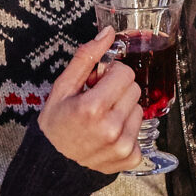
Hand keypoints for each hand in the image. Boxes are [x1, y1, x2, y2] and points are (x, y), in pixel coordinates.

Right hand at [38, 27, 142, 173]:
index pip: (125, 73)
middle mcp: (111, 128)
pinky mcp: (131, 157)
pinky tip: (109, 135)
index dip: (110, 75)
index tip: (97, 85)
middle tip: (99, 101)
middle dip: (118, 91)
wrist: (54, 162)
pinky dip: (128, 131)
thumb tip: (108, 33)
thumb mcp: (62, 87)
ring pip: (140, 110)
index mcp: (93, 107)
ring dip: (124, 110)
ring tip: (103, 119)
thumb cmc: (57, 123)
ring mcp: (122, 145)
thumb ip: (86, 58)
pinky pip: (141, 131)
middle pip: (135, 90)